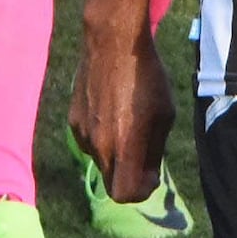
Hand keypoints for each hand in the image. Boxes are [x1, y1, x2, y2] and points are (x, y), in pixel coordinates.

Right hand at [70, 28, 177, 213]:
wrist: (112, 43)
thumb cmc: (147, 77)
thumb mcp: (164, 114)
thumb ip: (154, 150)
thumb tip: (148, 173)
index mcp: (124, 147)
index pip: (124, 194)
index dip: (140, 190)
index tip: (151, 174)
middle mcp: (98, 146)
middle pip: (112, 182)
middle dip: (129, 175)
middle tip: (143, 153)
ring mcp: (82, 134)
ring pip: (100, 160)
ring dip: (115, 153)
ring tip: (127, 121)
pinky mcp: (72, 120)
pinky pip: (89, 141)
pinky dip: (102, 136)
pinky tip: (111, 110)